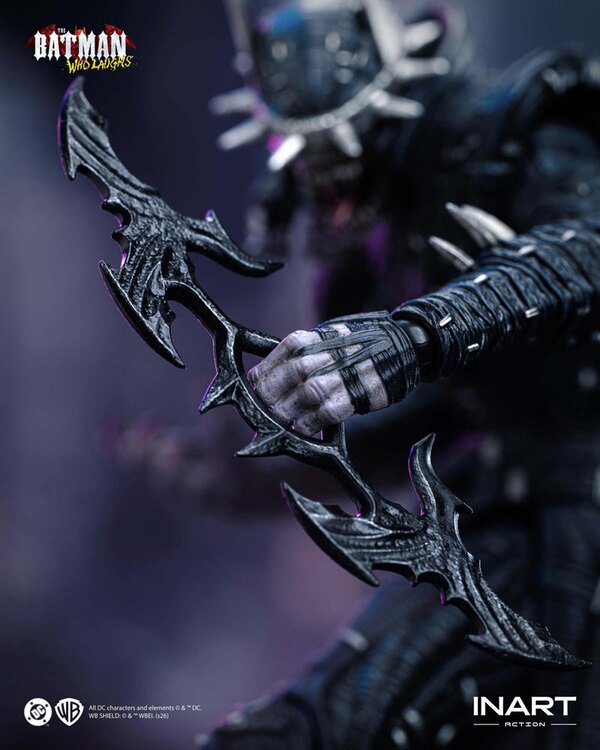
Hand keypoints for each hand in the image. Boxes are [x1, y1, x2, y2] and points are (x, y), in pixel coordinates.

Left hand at [247, 312, 419, 436]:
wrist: (399, 348)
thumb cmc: (355, 347)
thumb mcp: (323, 338)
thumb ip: (299, 356)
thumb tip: (269, 379)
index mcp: (308, 340)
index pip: (270, 363)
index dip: (258, 382)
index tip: (255, 393)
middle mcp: (320, 356)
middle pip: (282, 381)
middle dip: (268, 400)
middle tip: (265, 412)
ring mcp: (338, 376)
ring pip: (301, 398)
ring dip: (286, 414)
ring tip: (281, 421)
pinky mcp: (354, 396)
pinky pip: (323, 415)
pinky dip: (309, 424)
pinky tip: (302, 428)